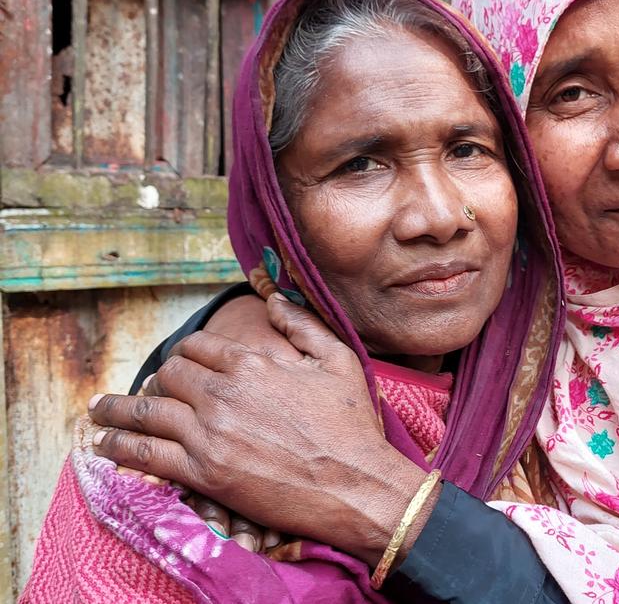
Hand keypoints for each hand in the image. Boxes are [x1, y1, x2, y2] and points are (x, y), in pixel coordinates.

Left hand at [88, 295, 436, 566]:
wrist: (356, 484)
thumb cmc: (351, 424)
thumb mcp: (337, 360)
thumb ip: (302, 324)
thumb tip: (274, 297)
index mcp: (252, 363)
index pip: (197, 348)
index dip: (184, 354)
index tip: (180, 364)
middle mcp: (223, 394)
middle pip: (168, 376)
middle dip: (157, 380)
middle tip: (148, 390)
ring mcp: (210, 434)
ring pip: (147, 411)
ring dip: (117, 409)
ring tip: (98, 410)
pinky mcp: (204, 474)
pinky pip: (146, 454)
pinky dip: (119, 445)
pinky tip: (105, 443)